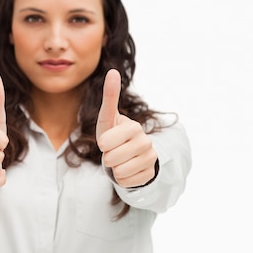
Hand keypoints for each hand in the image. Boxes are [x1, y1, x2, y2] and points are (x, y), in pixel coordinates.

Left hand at [96, 69, 157, 187]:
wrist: (131, 154)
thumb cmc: (115, 134)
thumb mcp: (108, 117)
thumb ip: (110, 96)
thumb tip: (113, 71)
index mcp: (134, 127)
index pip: (105, 142)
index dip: (103, 143)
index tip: (109, 139)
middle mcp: (145, 142)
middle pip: (111, 159)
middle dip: (107, 157)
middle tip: (114, 151)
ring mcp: (149, 159)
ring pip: (119, 171)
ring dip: (114, 168)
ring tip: (120, 160)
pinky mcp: (149, 174)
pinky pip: (126, 182)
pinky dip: (122, 179)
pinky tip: (128, 169)